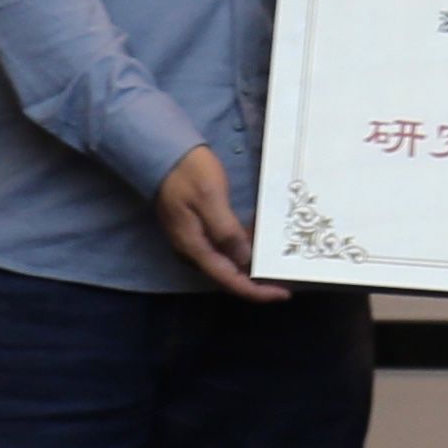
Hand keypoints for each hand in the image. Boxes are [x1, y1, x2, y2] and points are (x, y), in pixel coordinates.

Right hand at [156, 146, 288, 301]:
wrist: (163, 154)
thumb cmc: (188, 173)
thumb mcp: (210, 197)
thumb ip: (226, 230)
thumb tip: (244, 259)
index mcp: (195, 247)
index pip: (229, 280)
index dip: (256, 291)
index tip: (282, 294)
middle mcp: (193, 252)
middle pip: (228, 276)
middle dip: (256, 281)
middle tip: (285, 278)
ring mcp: (193, 241)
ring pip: (226, 263)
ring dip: (250, 263)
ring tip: (277, 259)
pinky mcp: (197, 230)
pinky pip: (222, 248)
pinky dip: (242, 247)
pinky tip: (258, 238)